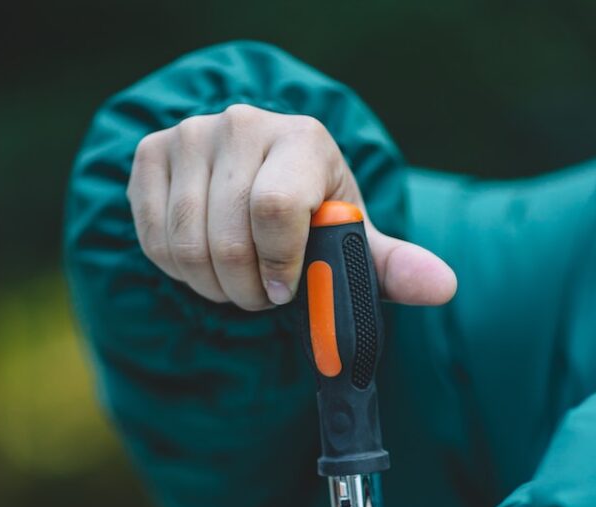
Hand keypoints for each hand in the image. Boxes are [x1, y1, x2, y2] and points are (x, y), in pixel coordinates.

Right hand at [127, 105, 456, 309]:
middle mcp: (243, 123)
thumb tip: (443, 287)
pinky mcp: (151, 154)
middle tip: (262, 295)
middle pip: (230, 239)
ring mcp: (191, 134)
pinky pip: (155, 239)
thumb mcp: (352, 241)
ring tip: (236, 281)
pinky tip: (205, 261)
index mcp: (303, 140)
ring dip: (213, 285)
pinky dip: (179, 270)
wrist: (258, 178)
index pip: (276, 210)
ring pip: (187, 246)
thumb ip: (392, 266)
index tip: (286, 291)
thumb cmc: (313, 219)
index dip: (279, 267)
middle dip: (247, 290)